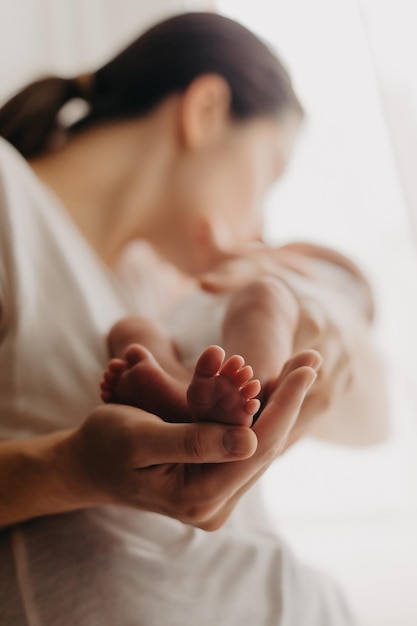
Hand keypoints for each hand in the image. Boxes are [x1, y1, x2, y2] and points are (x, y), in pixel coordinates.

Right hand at [67, 350, 318, 528]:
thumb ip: (193, 442)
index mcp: (198, 497)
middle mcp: (215, 503)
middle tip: (311, 358)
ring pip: (260, 442)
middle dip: (289, 398)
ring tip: (301, 366)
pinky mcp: (213, 479)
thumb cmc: (105, 444)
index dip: (284, 403)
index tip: (307, 367)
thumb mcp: (140, 438)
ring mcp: (216, 494)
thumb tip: (251, 438)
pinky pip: (245, 441)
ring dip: (279, 402)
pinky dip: (260, 411)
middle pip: (265, 444)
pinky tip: (276, 386)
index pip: (257, 446)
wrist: (87, 465)